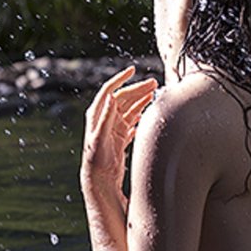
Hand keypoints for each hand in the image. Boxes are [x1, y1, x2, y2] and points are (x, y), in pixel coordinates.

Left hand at [81, 66, 157, 185]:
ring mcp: (113, 129)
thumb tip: (110, 96)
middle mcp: (105, 119)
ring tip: (154, 95)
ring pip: (129, 109)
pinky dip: (139, 117)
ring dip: (141, 101)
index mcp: (97, 115)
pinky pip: (131, 123)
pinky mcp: (119, 138)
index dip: (120, 78)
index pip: (110, 90)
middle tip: (153, 84)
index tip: (132, 70)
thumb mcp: (99, 137)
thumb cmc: (96, 160)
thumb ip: (105, 116)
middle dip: (138, 89)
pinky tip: (145, 115)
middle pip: (123, 98)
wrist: (98, 180)